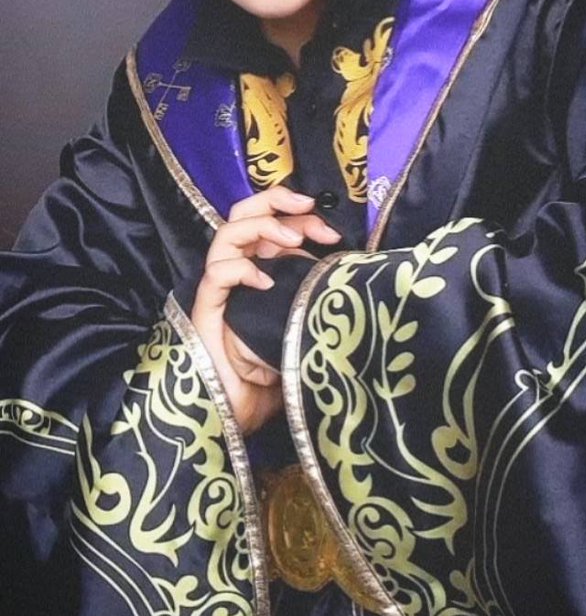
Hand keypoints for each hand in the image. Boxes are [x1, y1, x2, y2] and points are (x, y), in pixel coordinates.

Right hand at [191, 187, 339, 432]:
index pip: (273, 224)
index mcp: (258, 269)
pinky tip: (265, 281)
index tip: (331, 232)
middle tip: (308, 208)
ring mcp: (219, 289)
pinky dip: (242, 269)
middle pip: (244, 214)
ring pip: (228, 233)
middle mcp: (236, 272)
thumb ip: (314, 297)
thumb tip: (349, 275)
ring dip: (263, 228)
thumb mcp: (302, 325)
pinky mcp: (206, 308)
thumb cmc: (271, 371)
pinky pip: (217, 273)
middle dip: (276, 202)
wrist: (238, 412)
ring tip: (292, 242)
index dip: (301, 218)